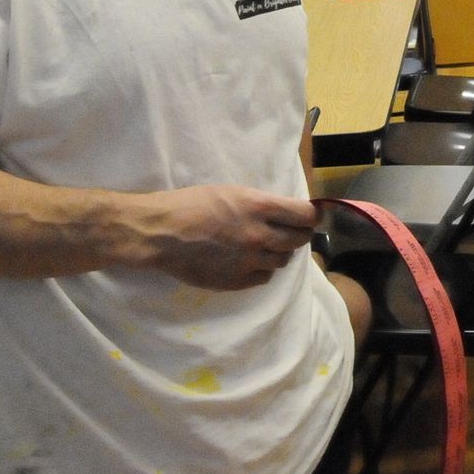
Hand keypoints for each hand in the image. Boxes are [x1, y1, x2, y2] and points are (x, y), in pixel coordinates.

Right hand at [140, 185, 317, 290]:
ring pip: (283, 260)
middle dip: (299, 234)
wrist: (161, 233)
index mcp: (260, 208)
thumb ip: (262, 204)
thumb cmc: (192, 204)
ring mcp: (249, 261)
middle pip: (299, 240)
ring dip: (280, 252)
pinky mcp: (237, 281)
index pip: (305, 215)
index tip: (310, 217)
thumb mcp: (233, 192)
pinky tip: (252, 261)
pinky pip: (264, 277)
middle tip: (293, 231)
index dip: (312, 216)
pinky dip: (263, 269)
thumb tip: (284, 213)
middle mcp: (260, 235)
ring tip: (268, 246)